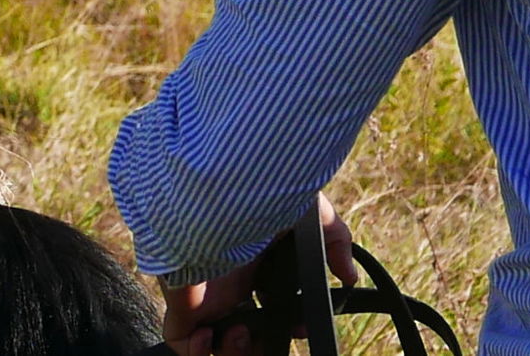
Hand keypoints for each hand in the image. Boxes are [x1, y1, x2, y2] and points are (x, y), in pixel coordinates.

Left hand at [158, 194, 357, 355]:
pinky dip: (196, 351)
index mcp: (255, 263)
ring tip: (241, 332)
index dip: (286, 325)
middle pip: (245, 329)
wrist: (217, 189)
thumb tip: (349, 277)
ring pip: (215, 342)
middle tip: (274, 336)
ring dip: (235, 351)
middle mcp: (229, 281)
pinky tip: (211, 335)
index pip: (270, 306)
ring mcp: (204, 293)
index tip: (299, 327)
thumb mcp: (308, 212)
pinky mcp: (182, 302)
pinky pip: (180, 342)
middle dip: (263, 343)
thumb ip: (335, 242)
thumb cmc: (260, 193)